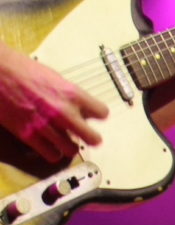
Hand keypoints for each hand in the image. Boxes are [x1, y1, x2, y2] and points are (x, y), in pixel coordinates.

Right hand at [0, 43, 107, 161]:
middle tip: (85, 136)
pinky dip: (52, 153)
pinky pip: (50, 155)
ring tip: (64, 141)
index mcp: (71, 93)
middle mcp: (62, 111)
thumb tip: (80, 109)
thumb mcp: (53, 77)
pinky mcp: (28, 134)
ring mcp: (45, 125)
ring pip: (71, 149)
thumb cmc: (22, 69)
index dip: (97, 115)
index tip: (92, 116)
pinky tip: (50, 146)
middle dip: (90, 137)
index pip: (102, 113)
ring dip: (69, 146)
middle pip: (93, 138)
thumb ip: (69, 95)